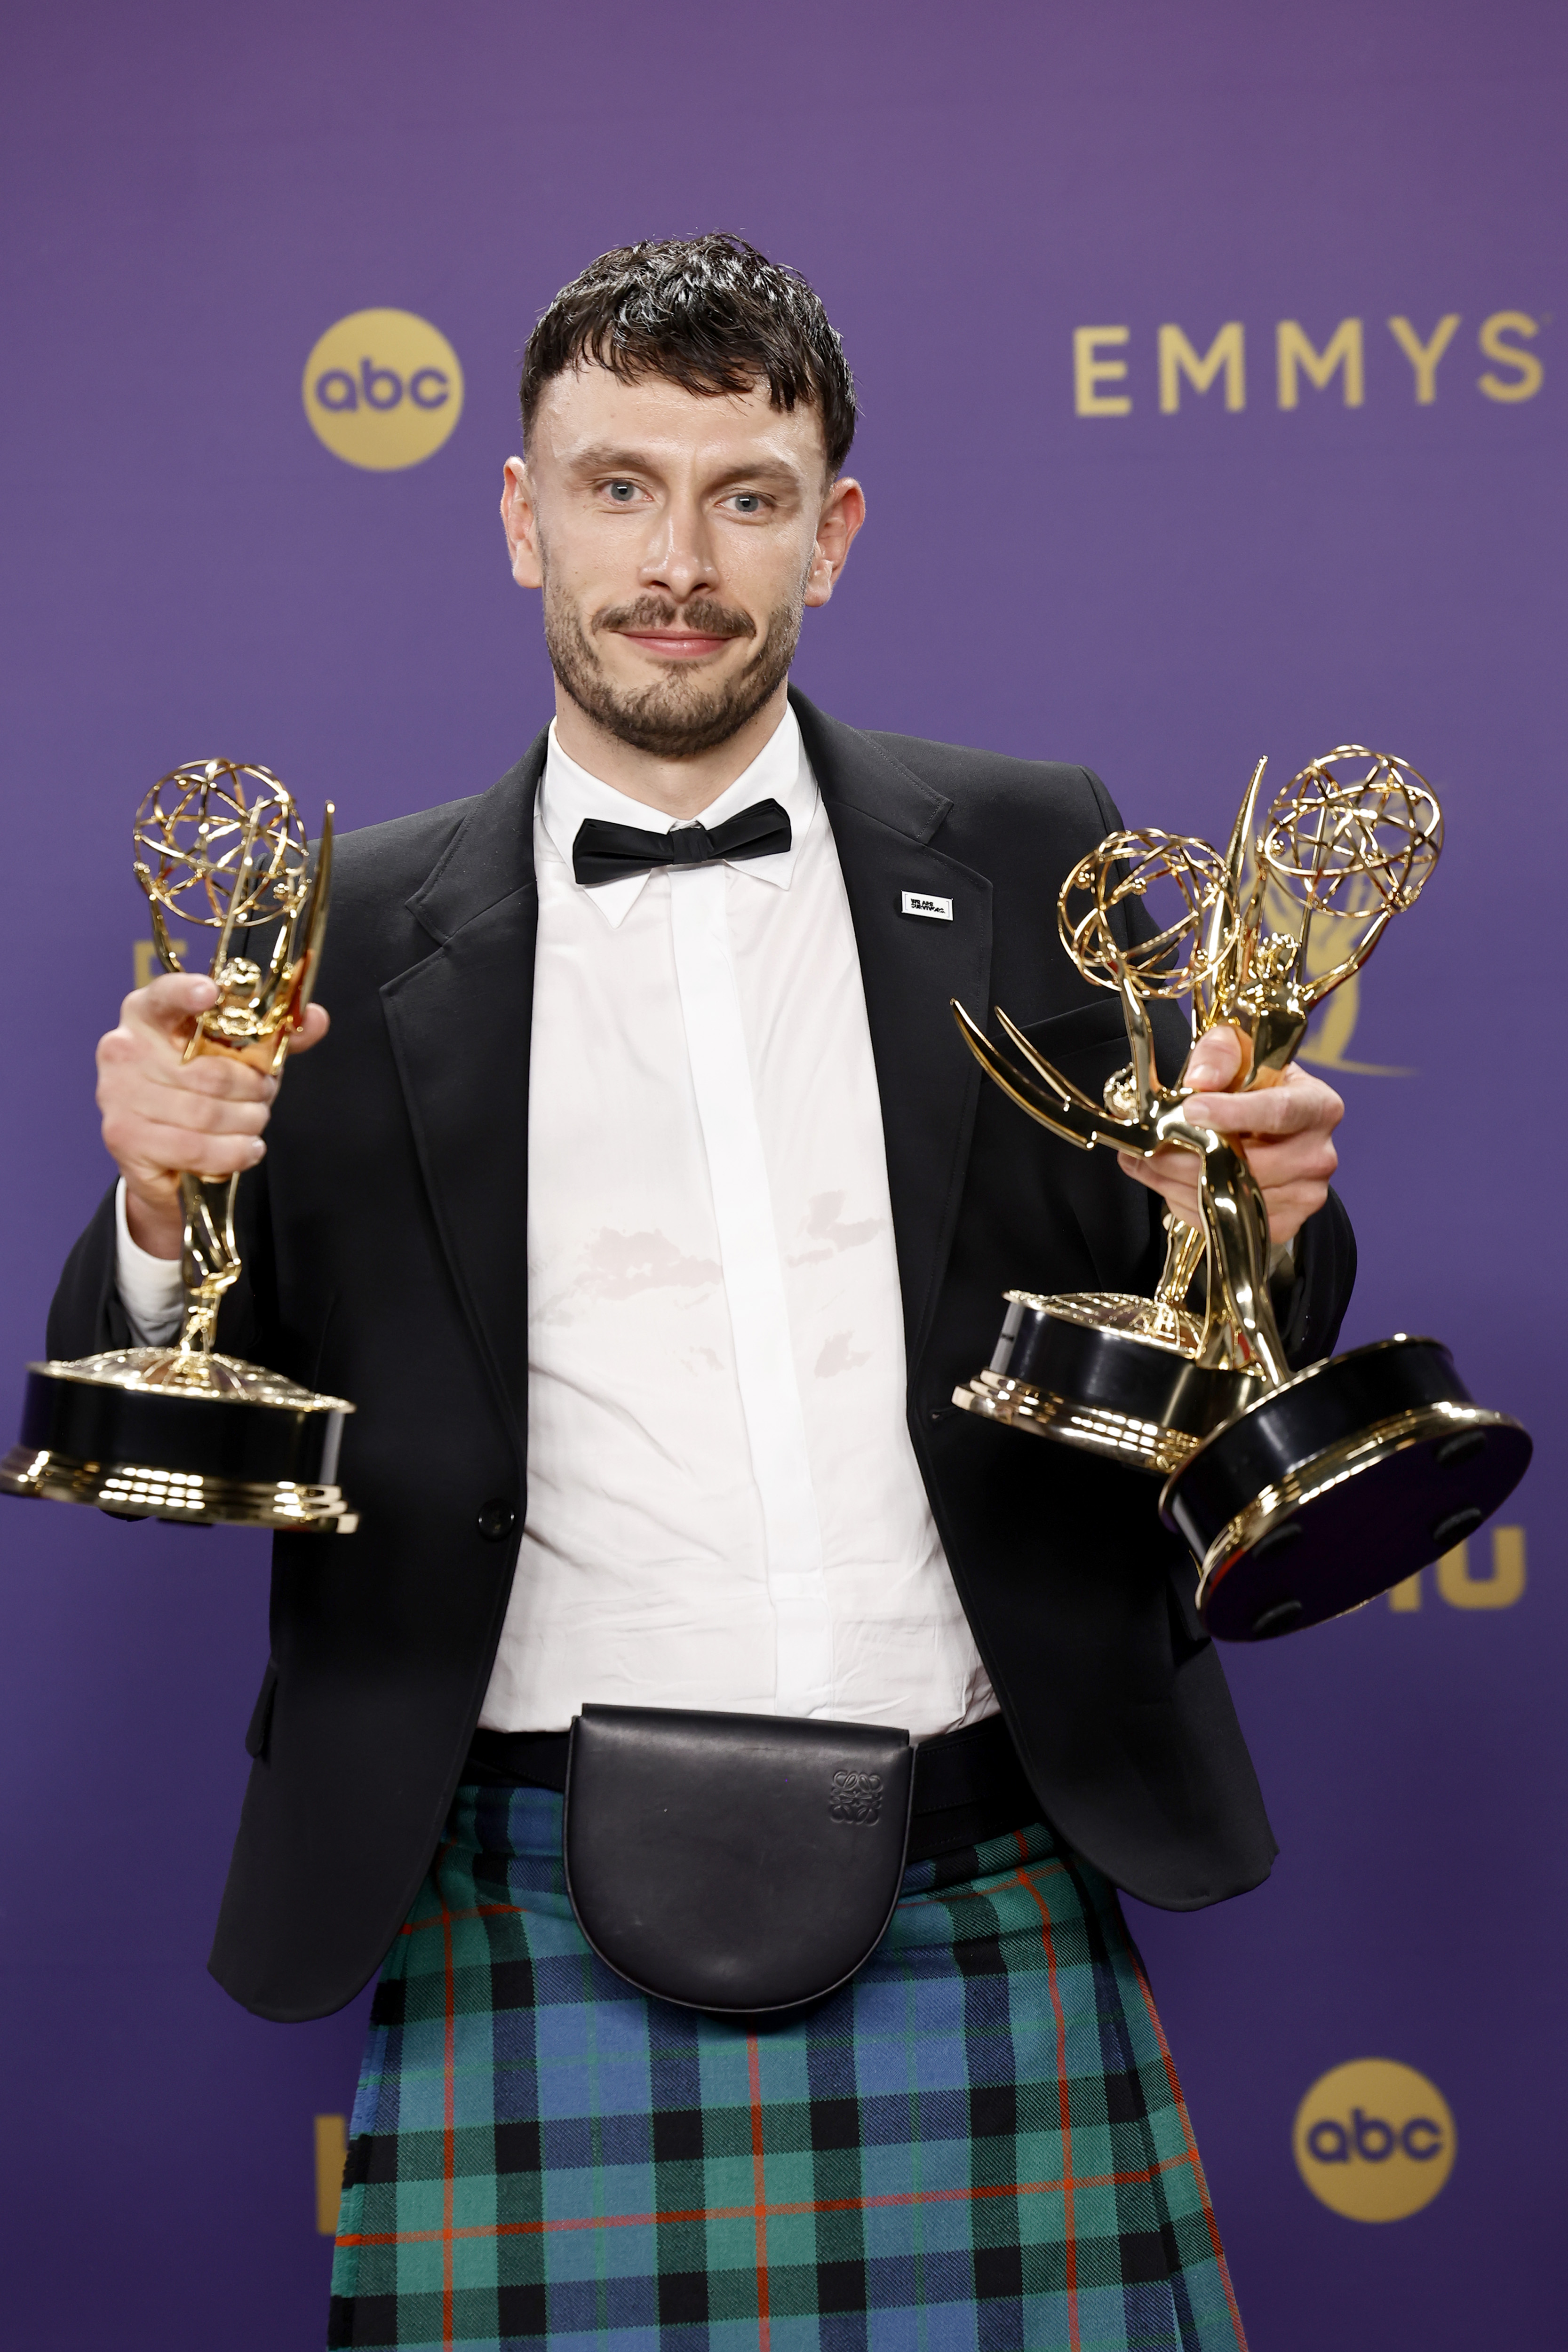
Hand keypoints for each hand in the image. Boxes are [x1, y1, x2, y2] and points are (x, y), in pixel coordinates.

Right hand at [96, 973, 328, 1259]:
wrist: (158, 1151)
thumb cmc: (196, 1090)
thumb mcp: (233, 1056)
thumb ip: (273, 1037)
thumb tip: (314, 1018)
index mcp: (148, 1014)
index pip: (164, 996)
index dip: (188, 993)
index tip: (211, 993)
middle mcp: (124, 1049)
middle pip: (210, 1072)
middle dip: (254, 1089)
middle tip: (265, 1095)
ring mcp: (118, 1094)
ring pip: (206, 1113)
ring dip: (247, 1122)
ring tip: (255, 1122)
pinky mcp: (124, 1137)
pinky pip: (194, 1147)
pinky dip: (231, 1152)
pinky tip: (247, 1148)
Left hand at [1116, 1023, 1342, 1244]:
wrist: (1269, 1126)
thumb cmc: (1255, 1086)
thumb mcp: (1239, 1052)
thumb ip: (1219, 1053)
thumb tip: (1200, 1080)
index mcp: (1318, 1106)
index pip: (1278, 1112)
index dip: (1232, 1113)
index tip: (1189, 1110)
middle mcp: (1319, 1154)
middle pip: (1249, 1164)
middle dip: (1186, 1156)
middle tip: (1145, 1144)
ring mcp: (1305, 1195)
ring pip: (1231, 1197)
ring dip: (1177, 1182)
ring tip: (1146, 1161)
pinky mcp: (1285, 1225)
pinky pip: (1227, 1222)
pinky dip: (1189, 1205)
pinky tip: (1168, 1182)